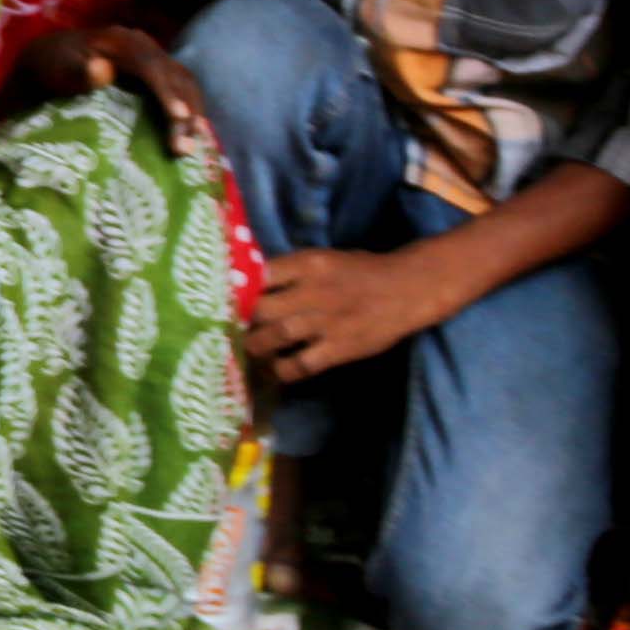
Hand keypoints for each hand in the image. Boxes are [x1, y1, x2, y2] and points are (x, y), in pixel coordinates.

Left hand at [28, 25, 213, 157]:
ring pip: (185, 83)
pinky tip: (193, 135)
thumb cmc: (53, 67)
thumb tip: (102, 70)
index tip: (177, 117)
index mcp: (122, 41)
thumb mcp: (58, 68)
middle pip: (175, 77)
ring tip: (190, 147)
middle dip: (185, 111)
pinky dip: (190, 110)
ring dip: (193, 114)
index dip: (167, 92)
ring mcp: (153, 58)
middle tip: (183, 148)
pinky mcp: (156, 72)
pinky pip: (181, 89)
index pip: (152, 66)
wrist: (51, 60)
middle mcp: (144, 46)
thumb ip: (77, 71)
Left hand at [243, 246, 462, 381]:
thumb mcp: (323, 259)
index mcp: (308, 263)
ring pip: (275, 337)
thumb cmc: (360, 272)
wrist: (409, 289)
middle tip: (226, 330)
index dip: (236, 289)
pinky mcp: (339, 349)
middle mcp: (314, 291)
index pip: (260, 274)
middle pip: (260, 309)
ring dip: (254, 347)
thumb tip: (245, 284)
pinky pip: (300, 365)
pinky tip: (272, 370)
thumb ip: (289, 271)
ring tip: (244, 351)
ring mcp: (326, 322)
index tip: (220, 299)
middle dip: (239, 322)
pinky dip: (281, 370)